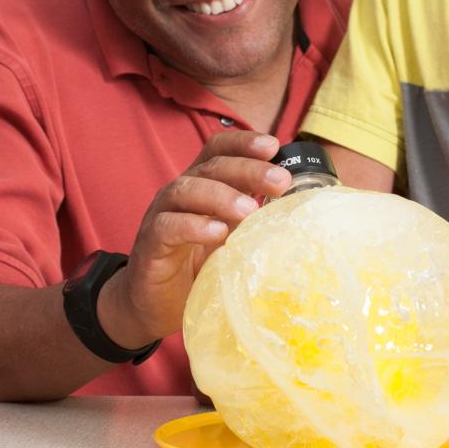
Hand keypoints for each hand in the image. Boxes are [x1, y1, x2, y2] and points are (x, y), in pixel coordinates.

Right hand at [98, 130, 291, 350]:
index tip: (274, 146)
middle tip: (280, 182)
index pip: (218, 149)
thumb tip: (298, 208)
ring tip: (250, 210)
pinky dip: (194, 226)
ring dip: (222, 196)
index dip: (243, 142)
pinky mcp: (150, 243)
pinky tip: (218, 233)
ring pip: (187, 190)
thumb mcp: (232, 237)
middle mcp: (180, 192)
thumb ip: (253, 218)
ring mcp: (161, 215)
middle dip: (248, 169)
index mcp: (201, 183)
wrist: (154, 305)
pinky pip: (168, 226)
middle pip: (211, 166)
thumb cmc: (198, 267)